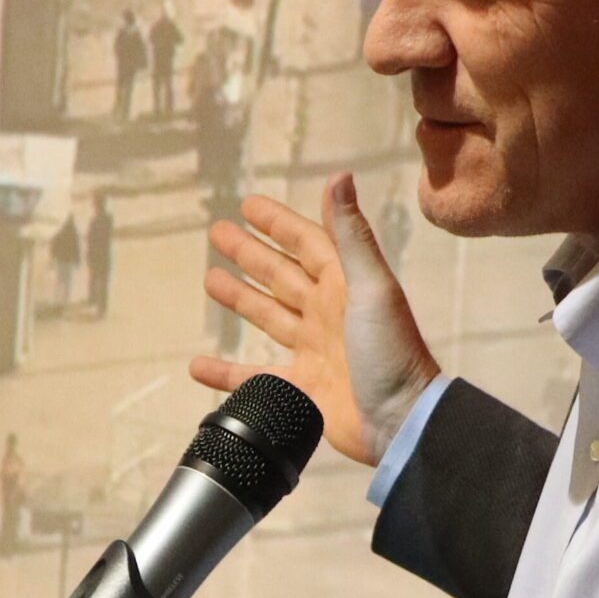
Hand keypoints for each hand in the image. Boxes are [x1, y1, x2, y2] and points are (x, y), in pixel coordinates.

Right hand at [192, 172, 437, 465]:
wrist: (401, 421)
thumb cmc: (391, 351)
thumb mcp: (371, 286)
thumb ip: (350, 235)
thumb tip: (339, 176)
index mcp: (345, 286)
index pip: (307, 244)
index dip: (279, 224)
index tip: (249, 205)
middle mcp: (327, 314)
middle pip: (280, 275)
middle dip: (250, 254)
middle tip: (217, 233)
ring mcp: (313, 352)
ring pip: (267, 317)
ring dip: (239, 298)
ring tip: (209, 279)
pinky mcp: (301, 390)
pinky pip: (253, 378)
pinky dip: (225, 372)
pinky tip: (197, 365)